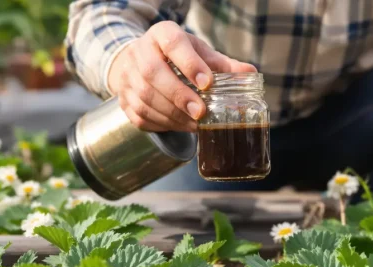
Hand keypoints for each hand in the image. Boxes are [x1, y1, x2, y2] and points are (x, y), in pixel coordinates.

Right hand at [107, 21, 256, 132]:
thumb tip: (250, 74)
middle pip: (153, 73)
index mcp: (161, 35)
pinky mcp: (122, 99)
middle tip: (201, 112)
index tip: (207, 83)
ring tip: (195, 124)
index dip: (190, 63)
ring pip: (145, 98)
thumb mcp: (198, 52)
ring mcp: (127, 77)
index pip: (173, 43)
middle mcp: (139, 52)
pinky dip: (162, 124)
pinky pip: (140, 116)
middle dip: (179, 95)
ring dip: (173, 115)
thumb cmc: (176, 56)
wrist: (139, 61)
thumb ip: (222, 64)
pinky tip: (180, 126)